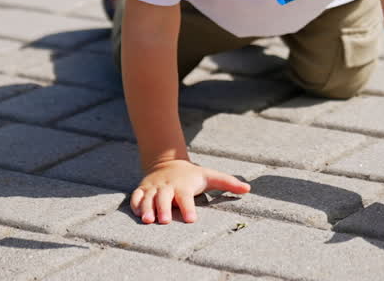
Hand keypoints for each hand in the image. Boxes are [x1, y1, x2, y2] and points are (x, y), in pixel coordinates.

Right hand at [129, 159, 251, 223]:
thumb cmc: (192, 175)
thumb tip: (248, 188)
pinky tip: (137, 214)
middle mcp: (167, 187)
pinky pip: (136, 197)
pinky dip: (135, 205)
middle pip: (164, 198)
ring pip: (148, 198)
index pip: (186, 197)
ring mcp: (154, 188)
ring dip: (147, 208)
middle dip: (163, 209)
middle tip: (164, 221)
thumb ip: (228, 182)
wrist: (167, 162)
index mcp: (183, 186)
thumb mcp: (209, 176)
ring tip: (147, 220)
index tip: (191, 220)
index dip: (188, 208)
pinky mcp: (143, 190)